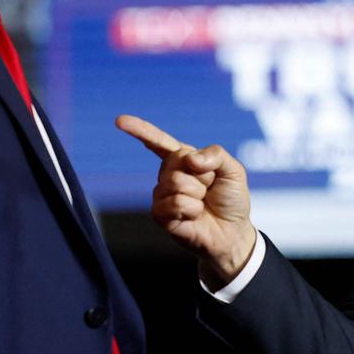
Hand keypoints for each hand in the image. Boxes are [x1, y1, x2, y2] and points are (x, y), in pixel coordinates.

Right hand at [115, 115, 256, 287]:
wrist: (231, 232)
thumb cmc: (231, 200)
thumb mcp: (234, 170)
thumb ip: (216, 155)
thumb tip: (190, 159)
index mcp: (183, 159)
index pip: (158, 141)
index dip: (139, 129)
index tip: (119, 120)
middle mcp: (168, 174)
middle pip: (176, 161)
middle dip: (202, 175)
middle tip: (209, 189)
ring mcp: (162, 194)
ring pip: (176, 182)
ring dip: (198, 194)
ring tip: (202, 203)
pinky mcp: (159, 214)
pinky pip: (175, 203)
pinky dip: (192, 209)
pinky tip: (194, 216)